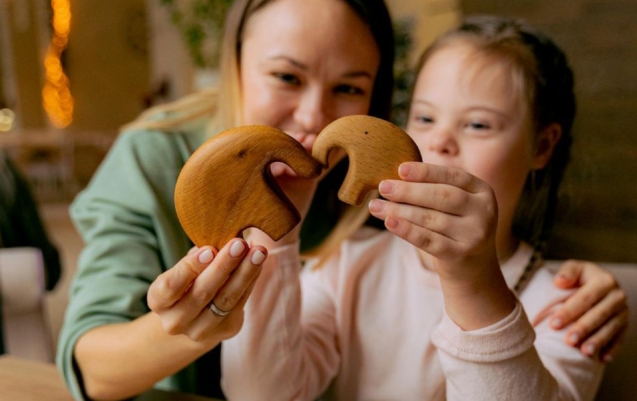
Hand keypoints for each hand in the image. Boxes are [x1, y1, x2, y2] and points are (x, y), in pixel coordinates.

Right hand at [147, 239, 265, 343]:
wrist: (192, 319)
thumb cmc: (186, 283)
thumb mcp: (182, 270)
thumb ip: (197, 258)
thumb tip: (221, 240)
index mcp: (158, 301)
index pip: (171, 285)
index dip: (190, 268)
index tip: (209, 249)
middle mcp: (175, 321)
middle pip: (202, 293)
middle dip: (223, 266)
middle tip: (239, 244)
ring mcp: (200, 331)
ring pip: (225, 300)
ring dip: (245, 274)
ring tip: (258, 252)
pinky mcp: (226, 330)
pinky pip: (240, 303)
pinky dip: (251, 280)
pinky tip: (258, 263)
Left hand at [369, 162, 514, 329]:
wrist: (474, 270)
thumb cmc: (455, 228)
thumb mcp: (455, 207)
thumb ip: (434, 190)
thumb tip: (394, 178)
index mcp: (482, 191)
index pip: (453, 176)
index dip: (426, 172)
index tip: (400, 169)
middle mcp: (484, 211)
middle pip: (442, 196)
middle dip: (409, 191)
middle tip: (383, 187)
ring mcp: (475, 234)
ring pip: (431, 218)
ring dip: (400, 211)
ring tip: (376, 206)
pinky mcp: (462, 255)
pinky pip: (429, 240)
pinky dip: (407, 230)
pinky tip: (389, 222)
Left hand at [549, 260, 627, 362]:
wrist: (600, 284)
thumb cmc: (581, 277)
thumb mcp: (575, 268)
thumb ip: (568, 272)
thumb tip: (559, 282)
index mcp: (604, 280)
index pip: (585, 298)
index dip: (569, 311)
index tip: (554, 324)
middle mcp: (617, 296)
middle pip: (599, 314)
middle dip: (583, 328)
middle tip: (568, 341)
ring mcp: (623, 312)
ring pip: (611, 328)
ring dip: (598, 341)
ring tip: (584, 352)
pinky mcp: (626, 325)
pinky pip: (621, 339)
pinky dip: (613, 349)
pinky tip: (603, 359)